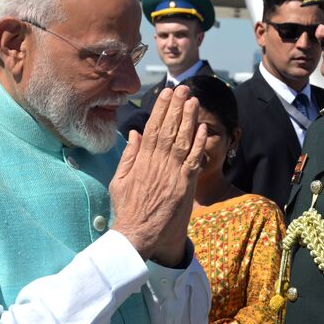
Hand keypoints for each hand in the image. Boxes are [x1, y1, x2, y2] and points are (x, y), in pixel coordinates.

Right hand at [110, 86, 206, 265]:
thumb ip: (129, 156)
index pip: (153, 128)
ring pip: (182, 141)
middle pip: (169, 129)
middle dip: (177, 107)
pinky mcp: (184, 185)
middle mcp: (157, 163)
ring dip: (189, 119)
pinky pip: (193, 160)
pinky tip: (203, 128)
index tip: (167, 93)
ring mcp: (171, 174)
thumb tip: (135, 133)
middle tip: (184, 88)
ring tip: (194, 101)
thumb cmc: (128, 209)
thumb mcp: (120, 180)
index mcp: (141, 160)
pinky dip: (199, 144)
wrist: (137, 234)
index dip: (161, 109)